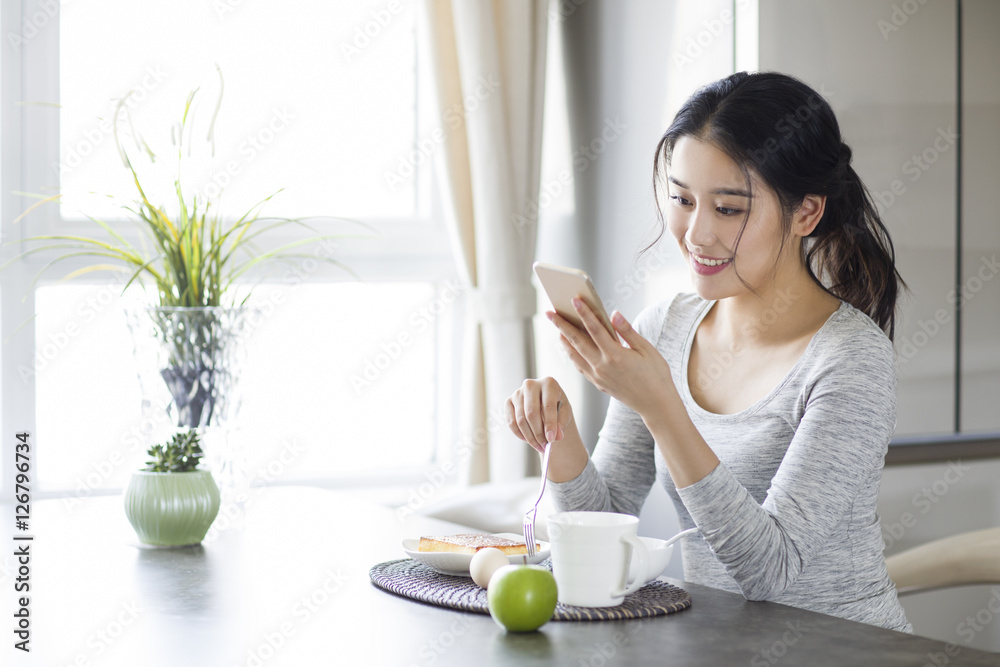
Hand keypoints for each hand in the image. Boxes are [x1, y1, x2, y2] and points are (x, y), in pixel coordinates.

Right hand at [505, 377, 574, 452]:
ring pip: (520, 420)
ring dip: (530, 437)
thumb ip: (561, 423)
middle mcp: (530, 384)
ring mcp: (517, 393)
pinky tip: (529, 440)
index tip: (551, 439)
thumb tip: (556, 437)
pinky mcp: (508, 402)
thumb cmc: (557, 406)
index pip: (548, 405)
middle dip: (538, 433)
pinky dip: (520, 434)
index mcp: (548, 383)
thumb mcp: (564, 413)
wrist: (546, 402)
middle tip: (545, 446)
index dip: (550, 424)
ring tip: (539, 446)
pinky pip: (511, 422)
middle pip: (531, 413)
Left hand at [548, 299, 674, 416]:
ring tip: (556, 327)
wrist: (656, 405)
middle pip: (577, 342)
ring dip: (563, 340)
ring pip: (574, 355)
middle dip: (562, 325)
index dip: (584, 313)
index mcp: (616, 356)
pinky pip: (580, 366)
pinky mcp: (598, 384)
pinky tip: (569, 347)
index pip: (595, 329)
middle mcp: (602, 367)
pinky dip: (572, 355)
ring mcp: (598, 377)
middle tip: (550, 312)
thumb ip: (627, 331)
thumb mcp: (646, 349)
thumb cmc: (656, 374)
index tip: (574, 300)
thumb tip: (614, 314)